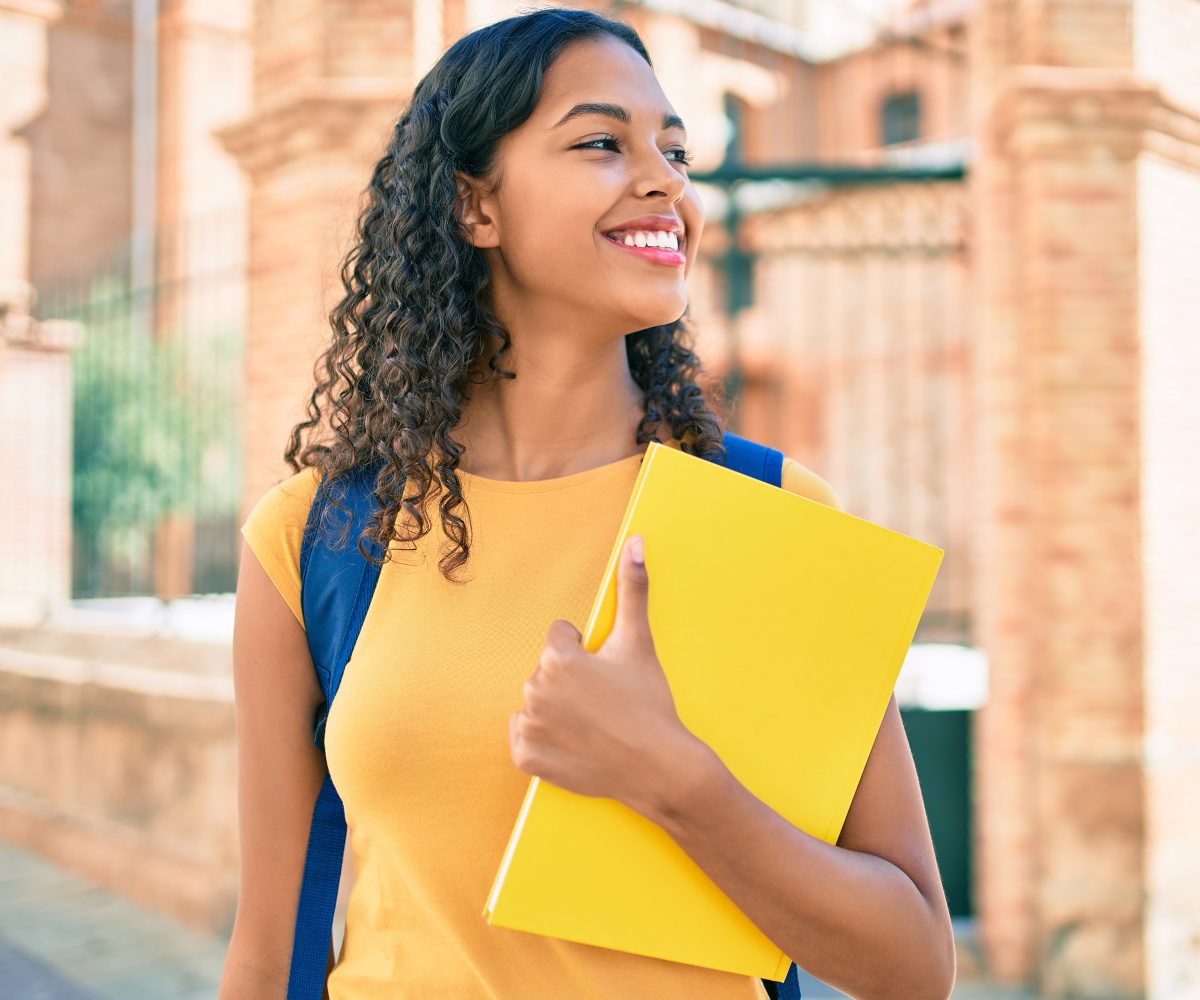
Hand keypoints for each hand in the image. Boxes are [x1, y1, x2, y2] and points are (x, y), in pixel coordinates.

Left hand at [508, 534, 701, 814]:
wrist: (659, 768)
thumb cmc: (649, 703)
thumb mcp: (639, 642)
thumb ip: (632, 588)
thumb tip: (635, 541)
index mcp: (558, 658)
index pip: (559, 638)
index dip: (585, 653)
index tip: (606, 674)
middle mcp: (535, 689)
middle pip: (547, 671)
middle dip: (570, 682)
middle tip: (603, 703)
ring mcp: (529, 726)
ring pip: (536, 702)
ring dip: (556, 710)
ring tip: (592, 724)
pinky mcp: (526, 757)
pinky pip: (524, 737)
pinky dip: (544, 741)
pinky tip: (574, 744)